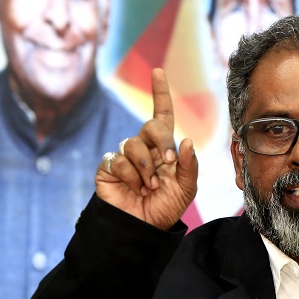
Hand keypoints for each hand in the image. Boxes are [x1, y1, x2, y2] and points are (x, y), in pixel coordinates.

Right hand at [95, 68, 197, 229]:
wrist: (143, 227)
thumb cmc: (165, 207)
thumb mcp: (185, 189)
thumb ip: (188, 166)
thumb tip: (185, 141)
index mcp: (164, 149)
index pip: (162, 115)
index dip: (160, 93)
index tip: (158, 72)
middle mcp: (144, 148)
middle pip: (151, 126)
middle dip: (161, 142)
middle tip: (167, 164)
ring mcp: (125, 156)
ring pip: (134, 145)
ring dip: (146, 169)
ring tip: (150, 187)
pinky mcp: (110, 166)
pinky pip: (119, 160)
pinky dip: (131, 177)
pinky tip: (134, 189)